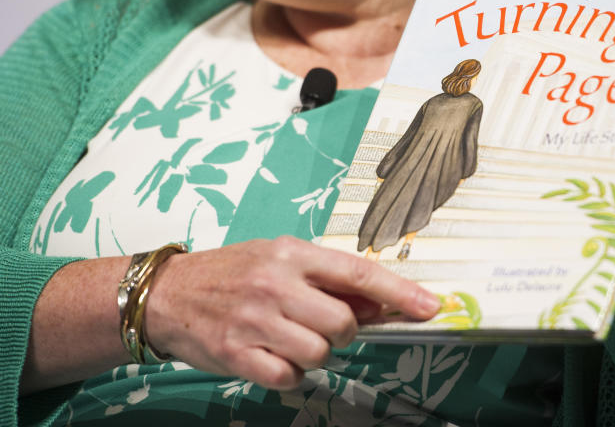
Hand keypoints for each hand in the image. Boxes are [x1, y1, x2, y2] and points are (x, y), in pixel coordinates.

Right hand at [147, 237, 440, 389]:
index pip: (360, 272)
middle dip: (343, 330)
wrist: (168, 295)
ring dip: (315, 352)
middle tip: (317, 322)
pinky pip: (290, 377)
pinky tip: (272, 354)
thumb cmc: (233, 274)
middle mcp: (276, 284)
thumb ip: (330, 280)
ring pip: (321, 353)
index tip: (430, 306)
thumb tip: (383, 301)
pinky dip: (289, 372)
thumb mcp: (282, 260)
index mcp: (293, 254)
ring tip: (288, 336)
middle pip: (344, 323)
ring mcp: (256, 321)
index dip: (401, 292)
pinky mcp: (237, 355)